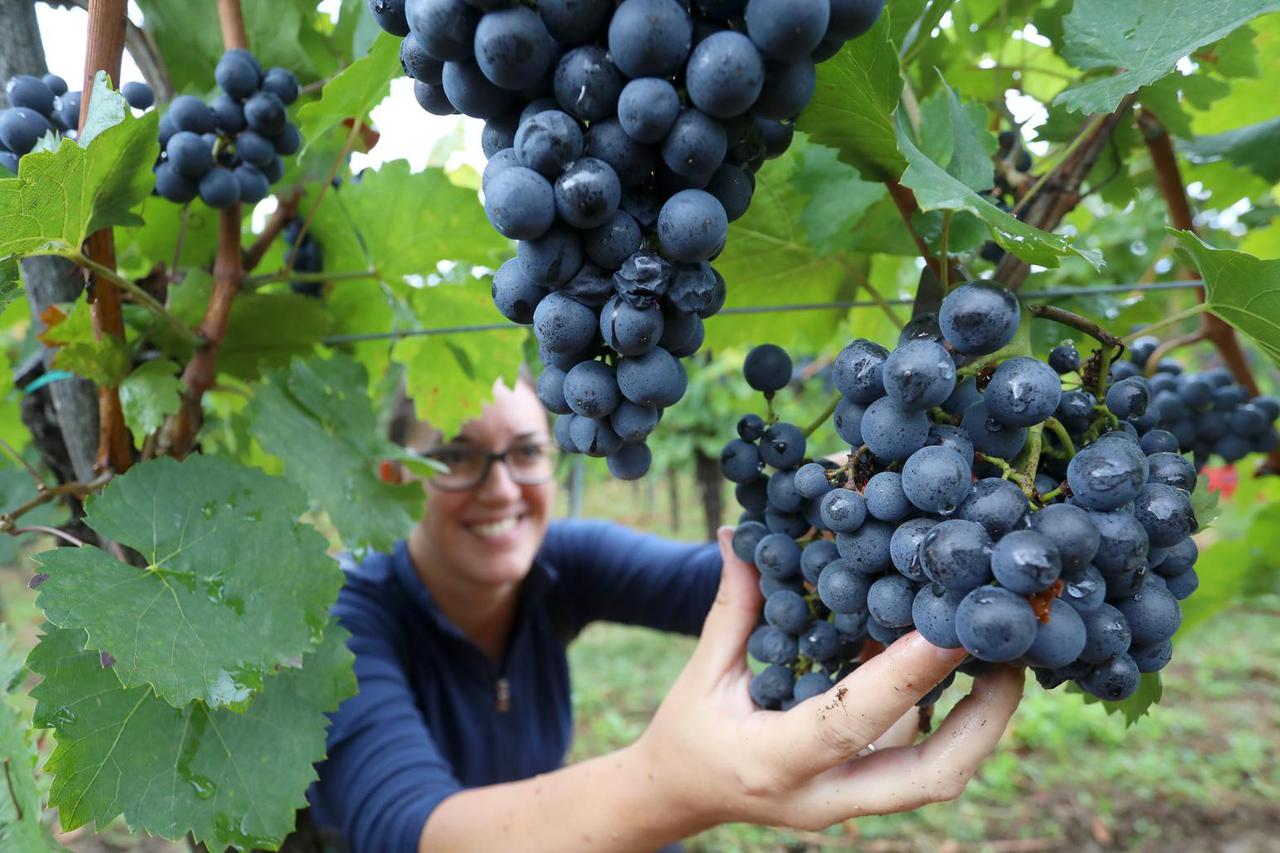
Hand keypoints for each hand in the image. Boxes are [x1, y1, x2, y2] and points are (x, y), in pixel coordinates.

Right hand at [634, 527, 1023, 833]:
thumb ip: (734, 607)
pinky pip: (926, 759)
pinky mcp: (869, 792)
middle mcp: (824, 796)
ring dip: (983, 719)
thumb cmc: (691, 729)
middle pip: (929, 778)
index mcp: (773, 762)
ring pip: (940, 776)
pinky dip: (957, 715)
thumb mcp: (703, 670)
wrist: (685, 794)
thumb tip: (735, 534)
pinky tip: (969, 662)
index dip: (903, 676)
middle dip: (984, 719)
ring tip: (1006, 652)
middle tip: (1010, 653)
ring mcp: (853, 803)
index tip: (950, 627)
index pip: (849, 723)